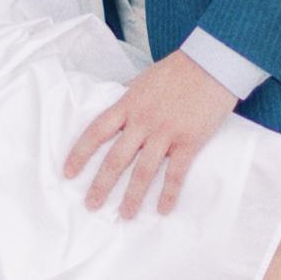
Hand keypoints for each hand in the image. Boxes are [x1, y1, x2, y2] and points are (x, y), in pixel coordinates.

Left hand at [66, 51, 236, 217]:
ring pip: (143, 171)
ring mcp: (166, 133)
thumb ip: (130, 97)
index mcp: (128, 104)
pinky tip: (162, 210)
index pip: (96, 132)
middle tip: (91, 205)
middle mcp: (142, 122)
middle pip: (116, 158)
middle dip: (101, 184)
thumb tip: (116, 106)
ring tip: (125, 216)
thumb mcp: (144, 79)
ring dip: (132, 196)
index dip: (80, 154)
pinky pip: (176, 173)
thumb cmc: (179, 69)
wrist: (212, 63)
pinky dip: (168, 193)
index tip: (68, 173)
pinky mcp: (189, 141)